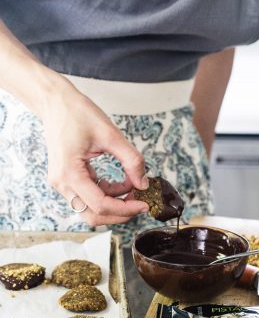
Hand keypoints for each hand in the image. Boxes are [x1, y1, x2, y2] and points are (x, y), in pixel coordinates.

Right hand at [41, 77, 148, 224]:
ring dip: (113, 205)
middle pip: (93, 215)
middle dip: (119, 213)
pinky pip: (87, 197)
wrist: (55, 102)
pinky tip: (120, 185)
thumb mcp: (110, 134)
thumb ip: (130, 160)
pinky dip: (106, 195)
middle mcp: (62, 183)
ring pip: (90, 210)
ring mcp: (62, 183)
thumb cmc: (77, 113)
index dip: (126, 208)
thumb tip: (143, 183)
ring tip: (132, 191)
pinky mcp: (66, 179)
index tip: (144, 203)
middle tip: (140, 203)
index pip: (100, 205)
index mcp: (70, 173)